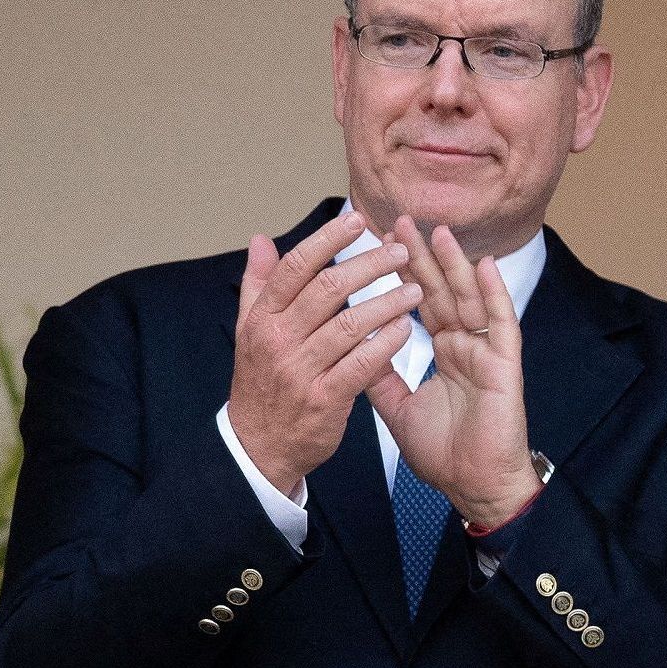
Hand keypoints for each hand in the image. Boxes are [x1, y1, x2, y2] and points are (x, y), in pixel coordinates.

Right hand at [227, 208, 424, 495]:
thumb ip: (258, 285)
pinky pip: (361, 364)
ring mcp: (300, 369)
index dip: (328, 240)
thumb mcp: (250, 332)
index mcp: (261, 318)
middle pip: (327, 288)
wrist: (258, 446)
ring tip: (416, 289)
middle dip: (368, 265)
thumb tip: (261, 240)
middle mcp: (277, 339)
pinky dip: (386, 344)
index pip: (296, 267)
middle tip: (401, 252)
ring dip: (387, 302)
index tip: (359, 221)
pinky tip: (407, 329)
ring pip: (349, 324)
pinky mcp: (324, 398)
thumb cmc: (262, 383)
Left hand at [367, 216, 540, 527]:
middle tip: (399, 220)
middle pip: (441, 291)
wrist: (474, 487)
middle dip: (420, 256)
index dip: (401, 273)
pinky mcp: (504, 365)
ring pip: (468, 299)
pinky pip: (500, 323)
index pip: (420, 303)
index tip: (380, 242)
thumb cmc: (444, 454)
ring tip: (436, 230)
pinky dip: (493, 294)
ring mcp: (486, 353)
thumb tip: (352, 345)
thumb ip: (378, 375)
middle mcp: (465, 347)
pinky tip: (484, 265)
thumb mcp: (397, 409)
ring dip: (454, 264)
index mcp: (443, 354)